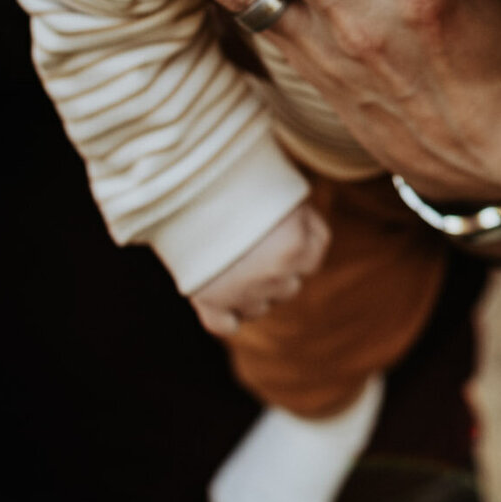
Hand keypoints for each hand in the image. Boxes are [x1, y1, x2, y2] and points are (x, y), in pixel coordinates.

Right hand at [189, 197, 328, 335]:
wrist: (185, 183)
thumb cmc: (238, 177)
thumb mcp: (282, 188)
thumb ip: (300, 217)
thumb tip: (306, 234)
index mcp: (296, 245)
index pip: (315, 257)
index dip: (299, 241)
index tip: (281, 228)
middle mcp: (274, 275)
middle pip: (289, 286)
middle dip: (276, 269)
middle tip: (252, 243)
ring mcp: (242, 293)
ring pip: (259, 309)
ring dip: (251, 292)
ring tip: (231, 263)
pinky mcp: (208, 302)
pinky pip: (226, 325)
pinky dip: (225, 316)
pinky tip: (220, 296)